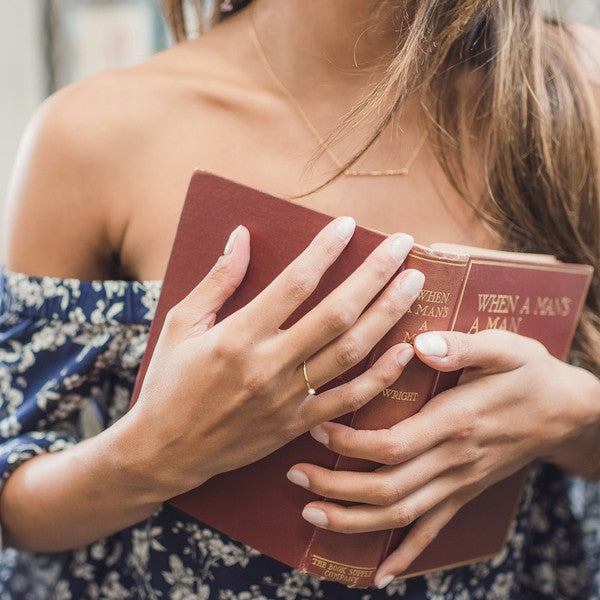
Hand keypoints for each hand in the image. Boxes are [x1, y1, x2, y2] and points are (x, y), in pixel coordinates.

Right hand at [123, 217, 424, 501]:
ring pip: (351, 352)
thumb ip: (216, 281)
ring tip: (413, 283)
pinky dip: (380, 375)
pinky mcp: (298, 424)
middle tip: (403, 244)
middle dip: (374, 275)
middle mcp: (269, 366)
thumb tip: (241, 236)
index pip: (294, 283)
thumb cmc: (169, 382)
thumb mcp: (179, 324)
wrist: (165, 451)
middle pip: (336, 313)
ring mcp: (288, 399)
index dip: (325, 250)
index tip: (348, 225)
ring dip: (387, 315)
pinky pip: (349, 400)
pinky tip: (404, 348)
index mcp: (237, 337)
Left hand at [286, 329, 598, 587]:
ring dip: (353, 520)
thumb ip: (462, 346)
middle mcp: (454, 461)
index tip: (315, 427)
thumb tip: (417, 345)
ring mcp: (460, 483)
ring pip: (401, 516)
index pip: (392, 446)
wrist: (567, 411)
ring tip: (311, 515)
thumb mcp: (504, 348)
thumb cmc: (530, 373)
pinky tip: (378, 575)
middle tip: (294, 475)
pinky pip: (432, 532)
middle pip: (386, 488)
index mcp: (456, 422)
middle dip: (335, 487)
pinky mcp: (465, 493)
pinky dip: (404, 555)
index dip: (349, 444)